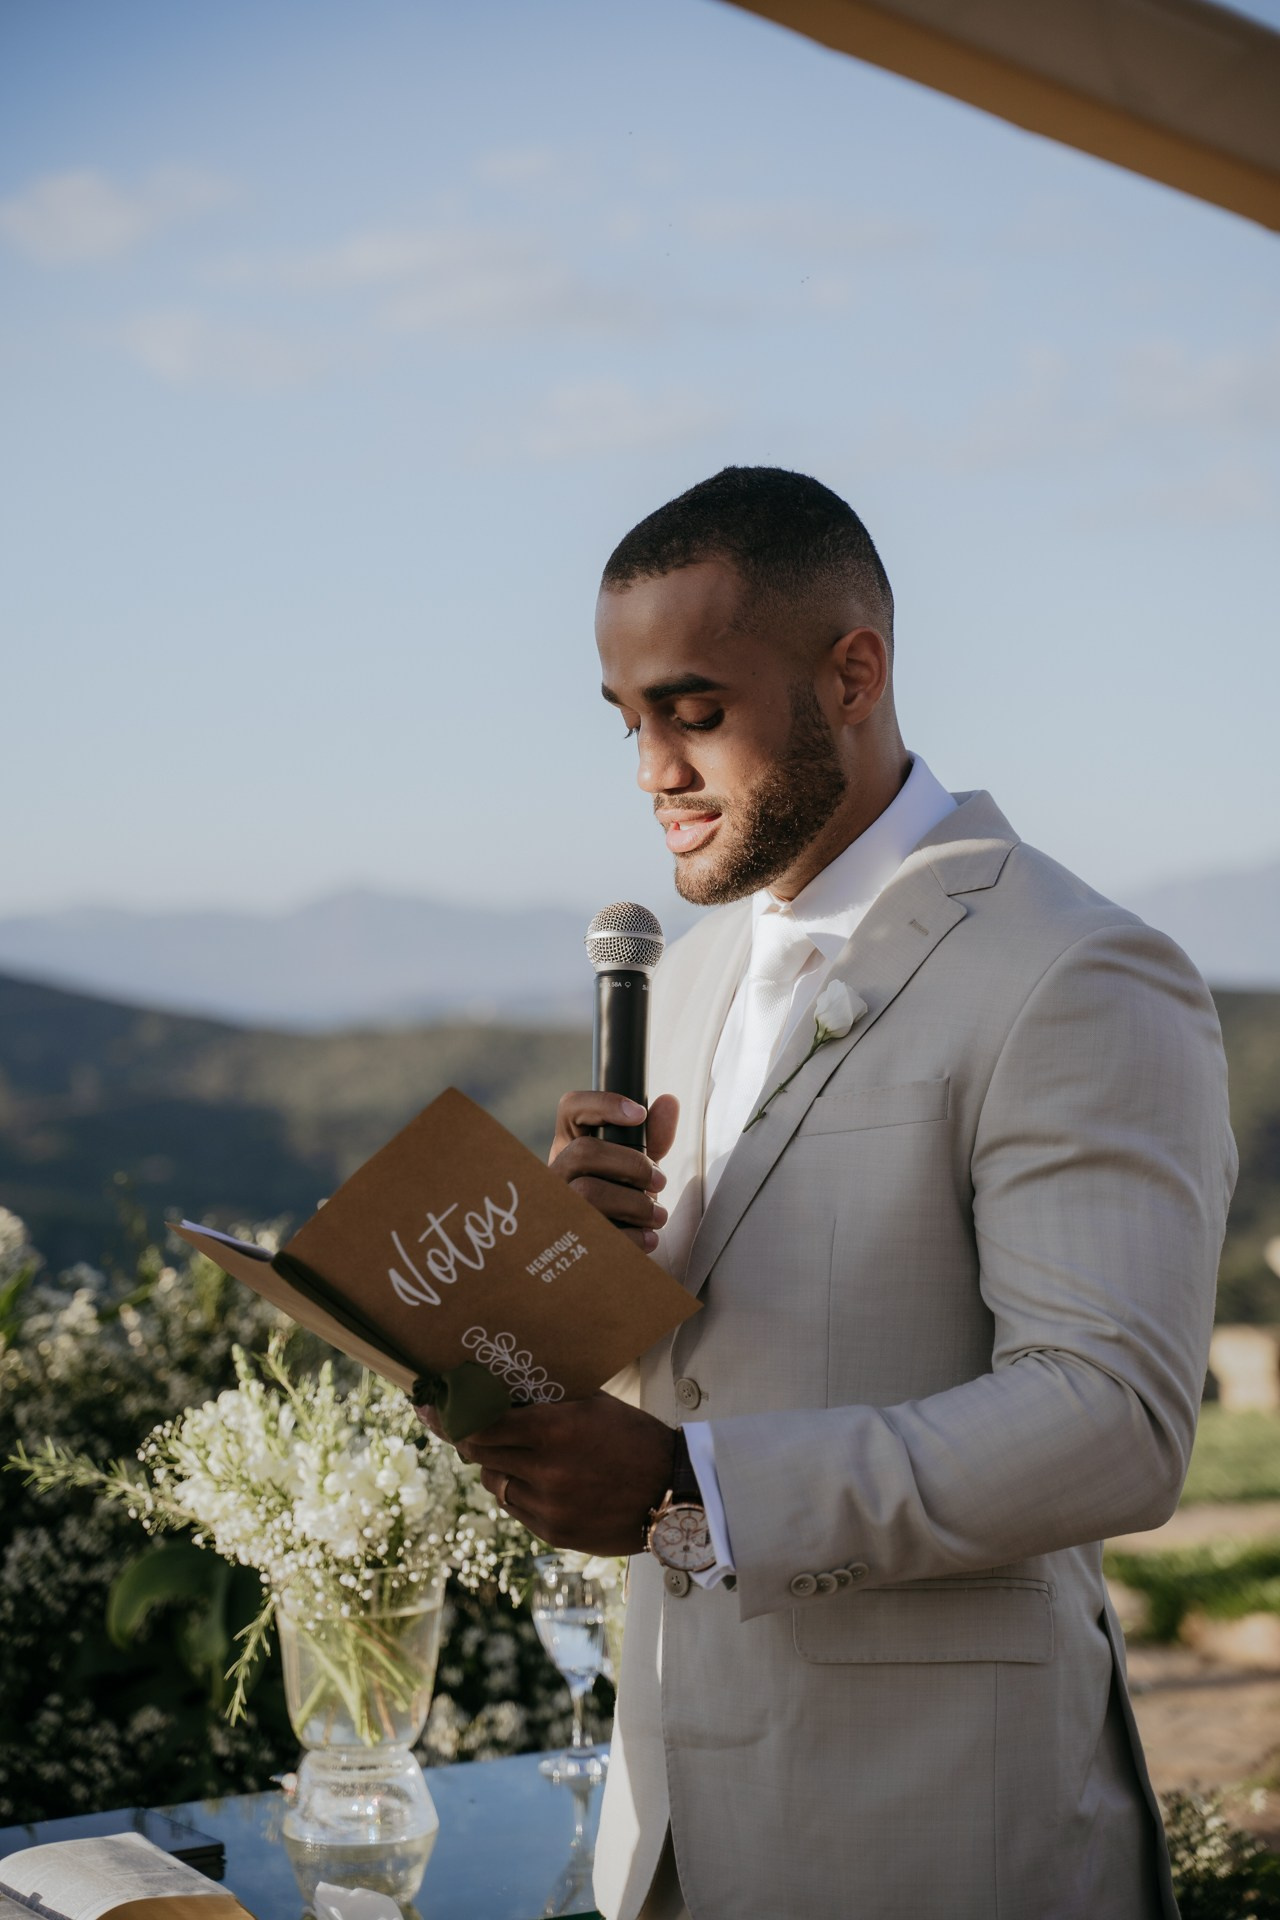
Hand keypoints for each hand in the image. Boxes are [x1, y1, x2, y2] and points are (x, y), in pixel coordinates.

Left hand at [455, 1393, 675, 1554]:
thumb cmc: (634, 1437)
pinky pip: (515, 1509)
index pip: (482, 1424)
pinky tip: (536, 1482)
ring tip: (514, 1457)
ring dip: (496, 1468)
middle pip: (480, 1455)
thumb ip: (548, 1401)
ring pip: (494, 1484)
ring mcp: (549, 1506)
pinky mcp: (555, 1533)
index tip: (436, 1410)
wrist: (674, 1491)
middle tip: (467, 1430)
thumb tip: (503, 1391)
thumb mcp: (594, 1405)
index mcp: (555, 1429)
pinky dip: (517, 1493)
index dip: (456, 1417)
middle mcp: (546, 1470)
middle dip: (471, 1441)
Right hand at [549, 1090, 678, 1248]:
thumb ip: (651, 1138)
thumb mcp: (632, 1169)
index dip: (603, 1103)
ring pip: (588, 1192)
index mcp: (570, 1146)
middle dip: (631, 1165)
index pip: (571, 1108)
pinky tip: (646, 1239)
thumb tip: (669, 1102)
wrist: (598, 1257)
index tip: (639, 1114)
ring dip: (635, 1204)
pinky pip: (595, 1232)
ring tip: (657, 1216)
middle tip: (659, 1181)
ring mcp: (554, 1205)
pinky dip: (631, 1237)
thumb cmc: (616, 1203)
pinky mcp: (562, 1240)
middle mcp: (556, 1172)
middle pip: (584, 1152)